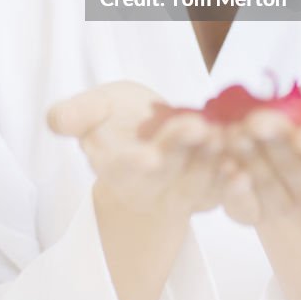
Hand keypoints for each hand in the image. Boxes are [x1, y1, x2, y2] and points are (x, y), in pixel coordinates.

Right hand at [47, 80, 226, 219]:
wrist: (149, 134)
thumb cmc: (118, 120)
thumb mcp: (95, 108)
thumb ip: (76, 114)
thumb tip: (54, 119)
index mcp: (117, 168)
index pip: (123, 170)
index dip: (134, 165)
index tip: (148, 157)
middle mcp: (151, 186)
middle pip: (167, 171)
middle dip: (182, 151)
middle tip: (197, 128)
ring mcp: (183, 191)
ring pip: (200, 180)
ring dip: (214, 161)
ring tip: (223, 134)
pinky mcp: (213, 189)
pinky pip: (228, 187)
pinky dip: (237, 178)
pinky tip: (246, 157)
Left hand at [218, 83, 300, 225]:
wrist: (284, 136)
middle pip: (296, 168)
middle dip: (276, 145)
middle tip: (258, 122)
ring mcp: (281, 200)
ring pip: (266, 182)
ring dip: (250, 161)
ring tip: (236, 134)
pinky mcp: (251, 209)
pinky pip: (242, 208)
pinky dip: (233, 192)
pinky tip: (225, 167)